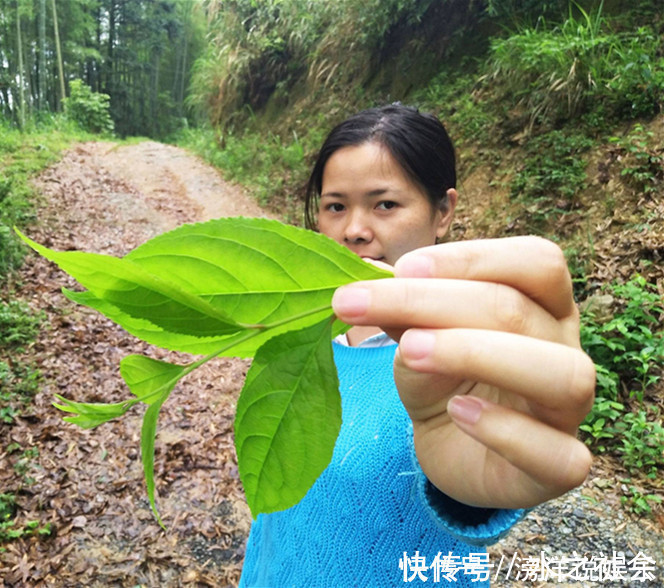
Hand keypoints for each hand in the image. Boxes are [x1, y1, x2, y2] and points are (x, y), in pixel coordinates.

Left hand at [332, 237, 594, 509]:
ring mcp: (567, 412)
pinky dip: (506, 431)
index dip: (471, 258)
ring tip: (410, 351)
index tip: (402, 267)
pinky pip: (562, 455)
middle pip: (520, 311)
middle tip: (359, 304)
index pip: (536, 261)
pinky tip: (457, 411)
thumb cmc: (441, 379)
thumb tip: (369, 277)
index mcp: (541, 305)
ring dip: (476, 353)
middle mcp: (563, 349)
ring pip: (562, 374)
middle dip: (432, 302)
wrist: (451, 447)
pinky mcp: (558, 467)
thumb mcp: (416, 338)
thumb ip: (404, 311)